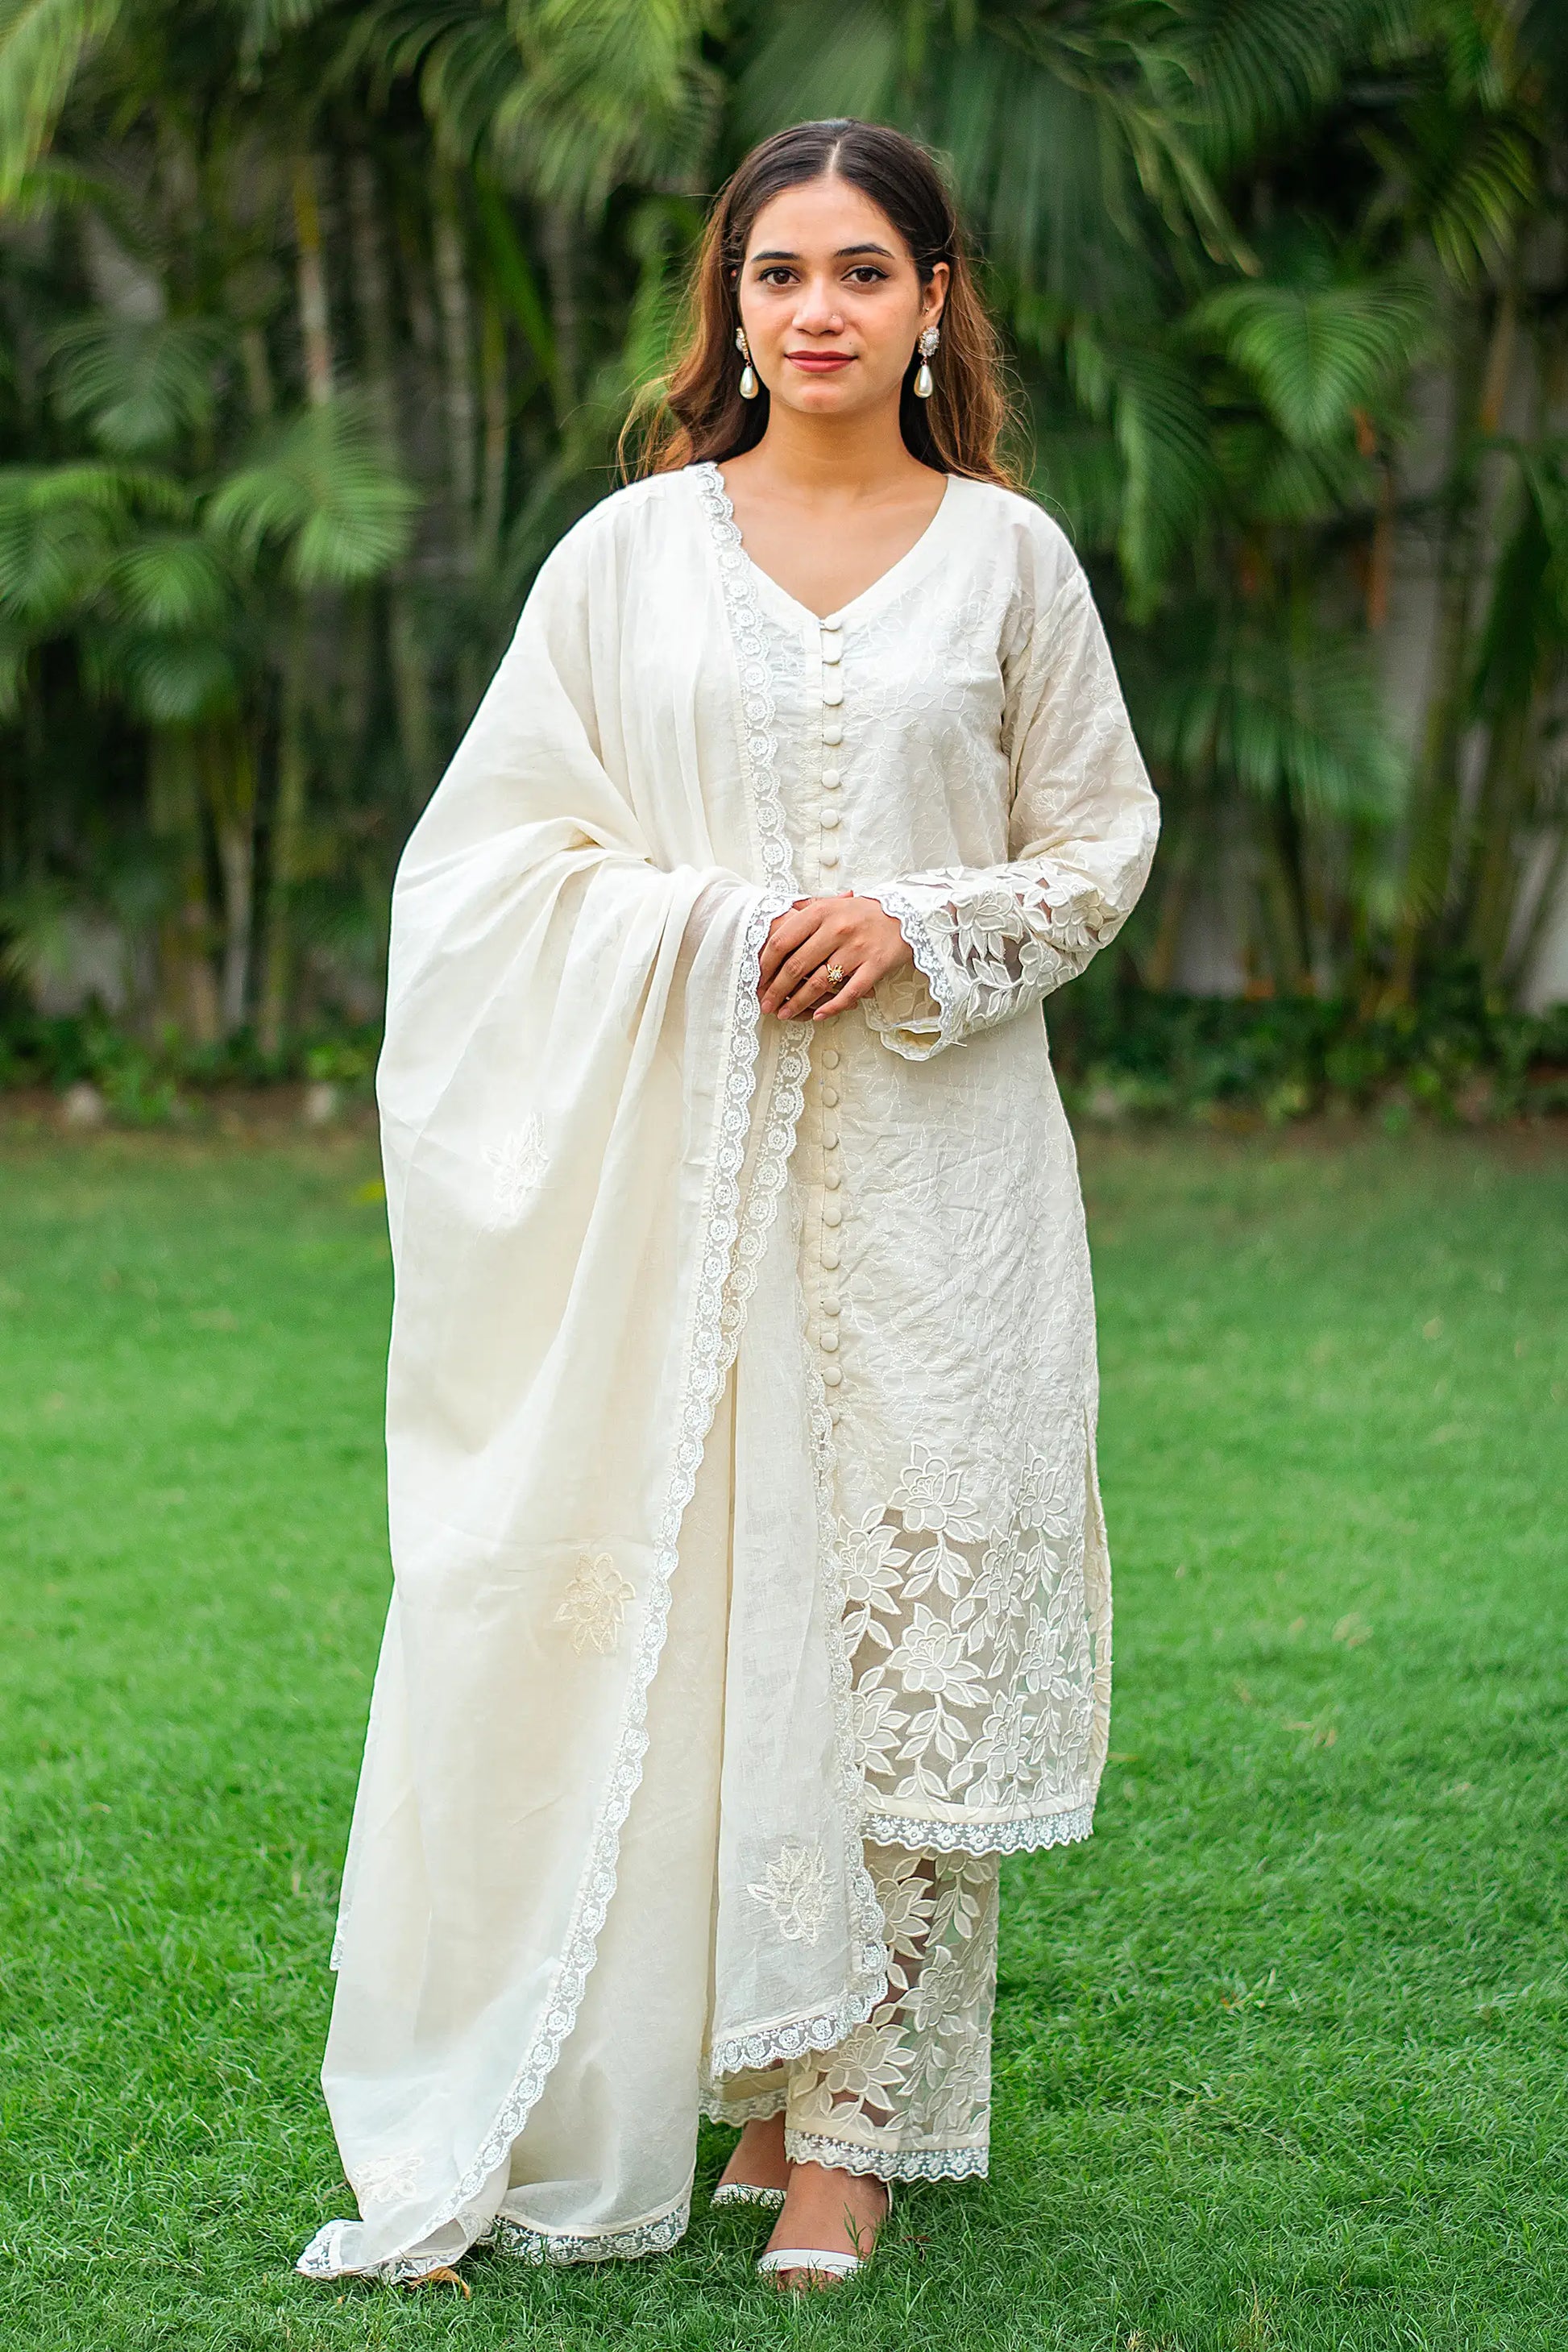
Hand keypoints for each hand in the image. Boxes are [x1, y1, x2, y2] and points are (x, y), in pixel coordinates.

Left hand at [758, 889, 913, 1020]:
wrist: (906, 914)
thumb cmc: (863, 912)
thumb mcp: (832, 904)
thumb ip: (805, 913)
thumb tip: (774, 928)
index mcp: (821, 912)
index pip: (783, 940)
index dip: (765, 964)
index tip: (757, 979)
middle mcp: (837, 929)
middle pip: (796, 966)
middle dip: (776, 989)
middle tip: (765, 1004)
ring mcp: (857, 948)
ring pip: (819, 983)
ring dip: (798, 1003)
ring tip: (784, 1014)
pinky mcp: (875, 966)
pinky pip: (850, 992)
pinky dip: (832, 1007)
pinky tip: (819, 1016)